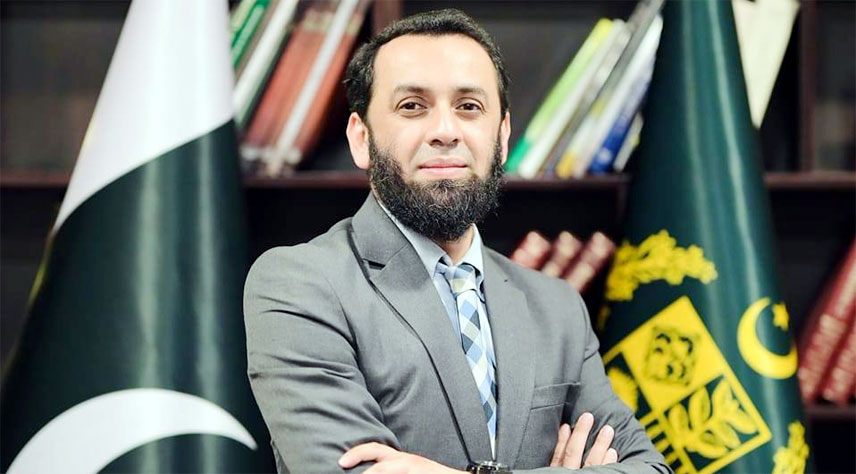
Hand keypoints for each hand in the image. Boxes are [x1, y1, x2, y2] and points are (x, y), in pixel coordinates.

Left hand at [339, 442, 464, 472]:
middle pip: (379, 463)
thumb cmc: (428, 473)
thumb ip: (390, 466)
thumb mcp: (408, 466)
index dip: (356, 454)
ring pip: (384, 471)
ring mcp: (412, 470)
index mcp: (400, 458)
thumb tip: (367, 469)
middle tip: (343, 466)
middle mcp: (405, 462)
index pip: (375, 449)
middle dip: (361, 465)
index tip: (341, 462)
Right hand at [549, 412, 618, 468]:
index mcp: (557, 473)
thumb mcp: (555, 472)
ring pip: (591, 462)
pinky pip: (603, 471)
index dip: (561, 440)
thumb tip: (561, 438)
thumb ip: (559, 461)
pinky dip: (608, 462)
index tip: (565, 425)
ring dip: (600, 444)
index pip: (558, 455)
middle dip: (580, 434)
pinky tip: (612, 451)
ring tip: (608, 429)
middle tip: (588, 416)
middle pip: (573, 453)